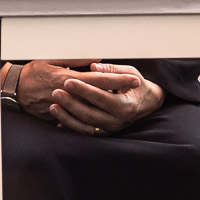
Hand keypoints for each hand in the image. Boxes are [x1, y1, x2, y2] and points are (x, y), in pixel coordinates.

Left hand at [45, 61, 163, 134]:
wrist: (146, 103)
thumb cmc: (136, 85)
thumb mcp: (129, 74)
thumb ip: (111, 70)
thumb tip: (93, 67)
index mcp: (125, 105)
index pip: (101, 97)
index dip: (83, 89)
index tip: (67, 80)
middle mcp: (118, 120)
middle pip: (90, 114)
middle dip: (71, 103)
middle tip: (55, 92)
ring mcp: (110, 129)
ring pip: (85, 126)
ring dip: (67, 117)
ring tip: (53, 106)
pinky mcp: (104, 132)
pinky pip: (84, 132)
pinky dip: (71, 126)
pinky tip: (58, 119)